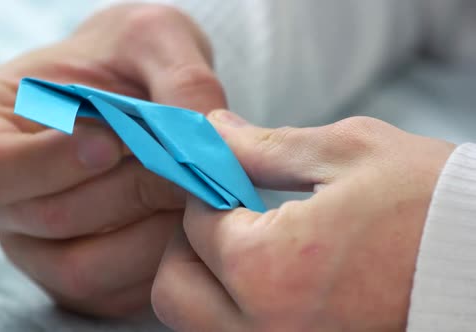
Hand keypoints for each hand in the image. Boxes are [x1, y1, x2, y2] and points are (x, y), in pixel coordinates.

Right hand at [0, 4, 225, 316]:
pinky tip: (185, 221)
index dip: (54, 162)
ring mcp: (31, 243)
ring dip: (149, 231)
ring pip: (80, 267)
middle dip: (129, 190)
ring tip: (191, 190)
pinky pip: (111, 292)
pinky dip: (157, 261)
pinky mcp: (74, 276)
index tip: (114, 141)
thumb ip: (180, 76)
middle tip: (185, 163)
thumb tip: (207, 139)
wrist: (139, 94)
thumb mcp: (155, 39)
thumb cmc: (130, 59)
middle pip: (47, 217)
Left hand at [152, 112, 454, 330]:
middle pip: (173, 290)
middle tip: (225, 219)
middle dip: (188, 246)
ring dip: (205, 282)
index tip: (224, 179)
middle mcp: (266, 331)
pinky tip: (272, 281)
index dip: (206, 192)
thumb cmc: (434, 207)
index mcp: (272, 271)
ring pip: (195, 324)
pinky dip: (235, 311)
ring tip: (250, 250)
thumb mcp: (346, 155)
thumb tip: (211, 133)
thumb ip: (261, 148)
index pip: (195, 226)